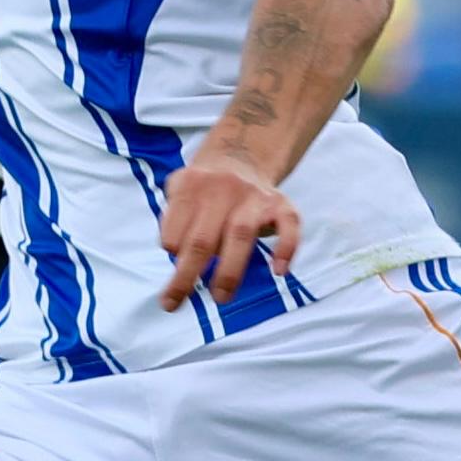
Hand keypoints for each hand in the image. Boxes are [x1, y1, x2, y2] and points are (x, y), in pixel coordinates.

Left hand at [155, 144, 303, 311]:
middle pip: (202, 240)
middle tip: (176, 303)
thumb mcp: (178, 189)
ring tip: (220, 297)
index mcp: (191, 185)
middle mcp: (223, 189)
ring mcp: (254, 197)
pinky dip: (286, 248)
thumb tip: (175, 256)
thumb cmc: (203, 188)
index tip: (174, 260)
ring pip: (240, 236)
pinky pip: (289, 226)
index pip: (174, 228)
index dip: (171, 249)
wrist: (241, 156)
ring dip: (228, 271)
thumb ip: (172, 219)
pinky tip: (279, 271)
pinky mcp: (281, 204)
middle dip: (187, 276)